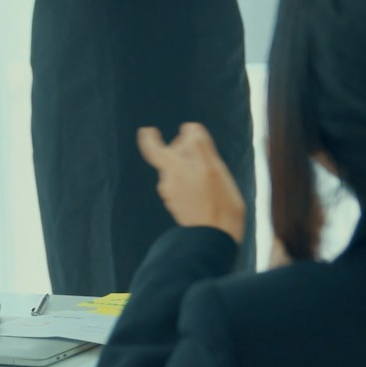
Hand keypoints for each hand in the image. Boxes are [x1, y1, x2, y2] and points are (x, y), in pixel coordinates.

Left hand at [137, 122, 245, 243]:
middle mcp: (168, 183)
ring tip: (206, 166)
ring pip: (176, 173)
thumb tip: (188, 128)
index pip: (154, 149)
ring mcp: (173, 198)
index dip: (149, 138)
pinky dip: (189, 180)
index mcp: (174, 170)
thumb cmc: (218, 202)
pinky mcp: (179, 209)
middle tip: (195, 143)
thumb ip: (199, 145)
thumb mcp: (213, 167)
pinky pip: (181, 187)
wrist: (215, 238)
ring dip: (187, 165)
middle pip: (169, 159)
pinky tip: (205, 187)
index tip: (147, 130)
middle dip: (180, 149)